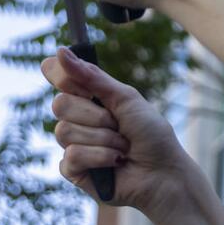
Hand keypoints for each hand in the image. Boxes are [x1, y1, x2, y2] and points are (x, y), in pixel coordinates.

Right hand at [44, 47, 214, 216]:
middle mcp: (78, 118)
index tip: (77, 80)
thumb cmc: (151, 135)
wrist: (164, 172)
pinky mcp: (73, 170)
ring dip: (103, 139)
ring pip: (65, 131)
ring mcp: (73, 144)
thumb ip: (93, 77)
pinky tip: (115, 162)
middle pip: (60, 104)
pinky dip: (99, 157)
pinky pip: (72, 156)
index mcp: (90, 97)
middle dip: (96, 115)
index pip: (59, 76)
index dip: (61, 75)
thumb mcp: (126, 98)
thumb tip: (60, 52)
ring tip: (122, 147)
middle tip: (118, 124)